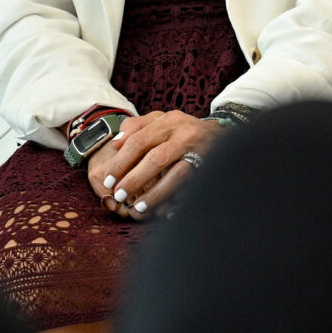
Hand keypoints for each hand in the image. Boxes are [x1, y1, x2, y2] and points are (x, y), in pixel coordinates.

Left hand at [87, 111, 217, 216]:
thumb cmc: (182, 130)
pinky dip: (178, 200)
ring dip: (156, 194)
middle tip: (120, 196)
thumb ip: (136, 127)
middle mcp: (186, 134)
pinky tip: (165, 211)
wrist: (222, 132)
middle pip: (156, 159)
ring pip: (177, 175)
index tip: (108, 180)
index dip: (121, 162)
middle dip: (135, 180)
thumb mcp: (161, 120)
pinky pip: (194, 187)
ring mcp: (202, 151)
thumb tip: (115, 144)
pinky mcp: (213, 166)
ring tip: (139, 207)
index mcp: (169, 121)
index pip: (139, 141)